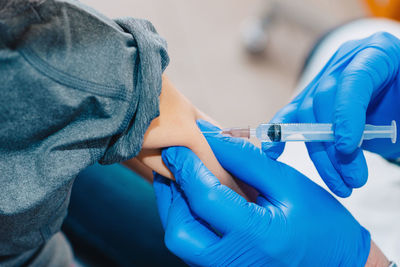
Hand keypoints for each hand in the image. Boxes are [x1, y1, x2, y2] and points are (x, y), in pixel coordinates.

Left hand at [152, 120, 369, 265]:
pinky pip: (193, 247)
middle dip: (171, 195)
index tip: (176, 144)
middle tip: (174, 164)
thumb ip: (247, 160)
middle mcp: (234, 263)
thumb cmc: (320, 222)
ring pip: (181, 242)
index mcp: (256, 237)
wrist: (338, 263)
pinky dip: (186, 220)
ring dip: (174, 207)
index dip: (186, 167)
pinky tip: (193, 198)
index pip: (205, 198)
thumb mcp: (287, 183)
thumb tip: (211, 137)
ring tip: (180, 176)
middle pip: (179, 232)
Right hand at [263, 32, 399, 196]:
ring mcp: (326, 78)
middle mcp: (346, 61)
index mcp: (377, 53)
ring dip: (321, 156)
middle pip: (324, 101)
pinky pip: (293, 115)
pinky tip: (273, 152)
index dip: (346, 113)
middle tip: (353, 180)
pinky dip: (281, 134)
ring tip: (341, 185)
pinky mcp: (312, 98)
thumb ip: (395, 119)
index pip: (354, 78)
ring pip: (308, 117)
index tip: (347, 147)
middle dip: (334, 146)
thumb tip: (353, 143)